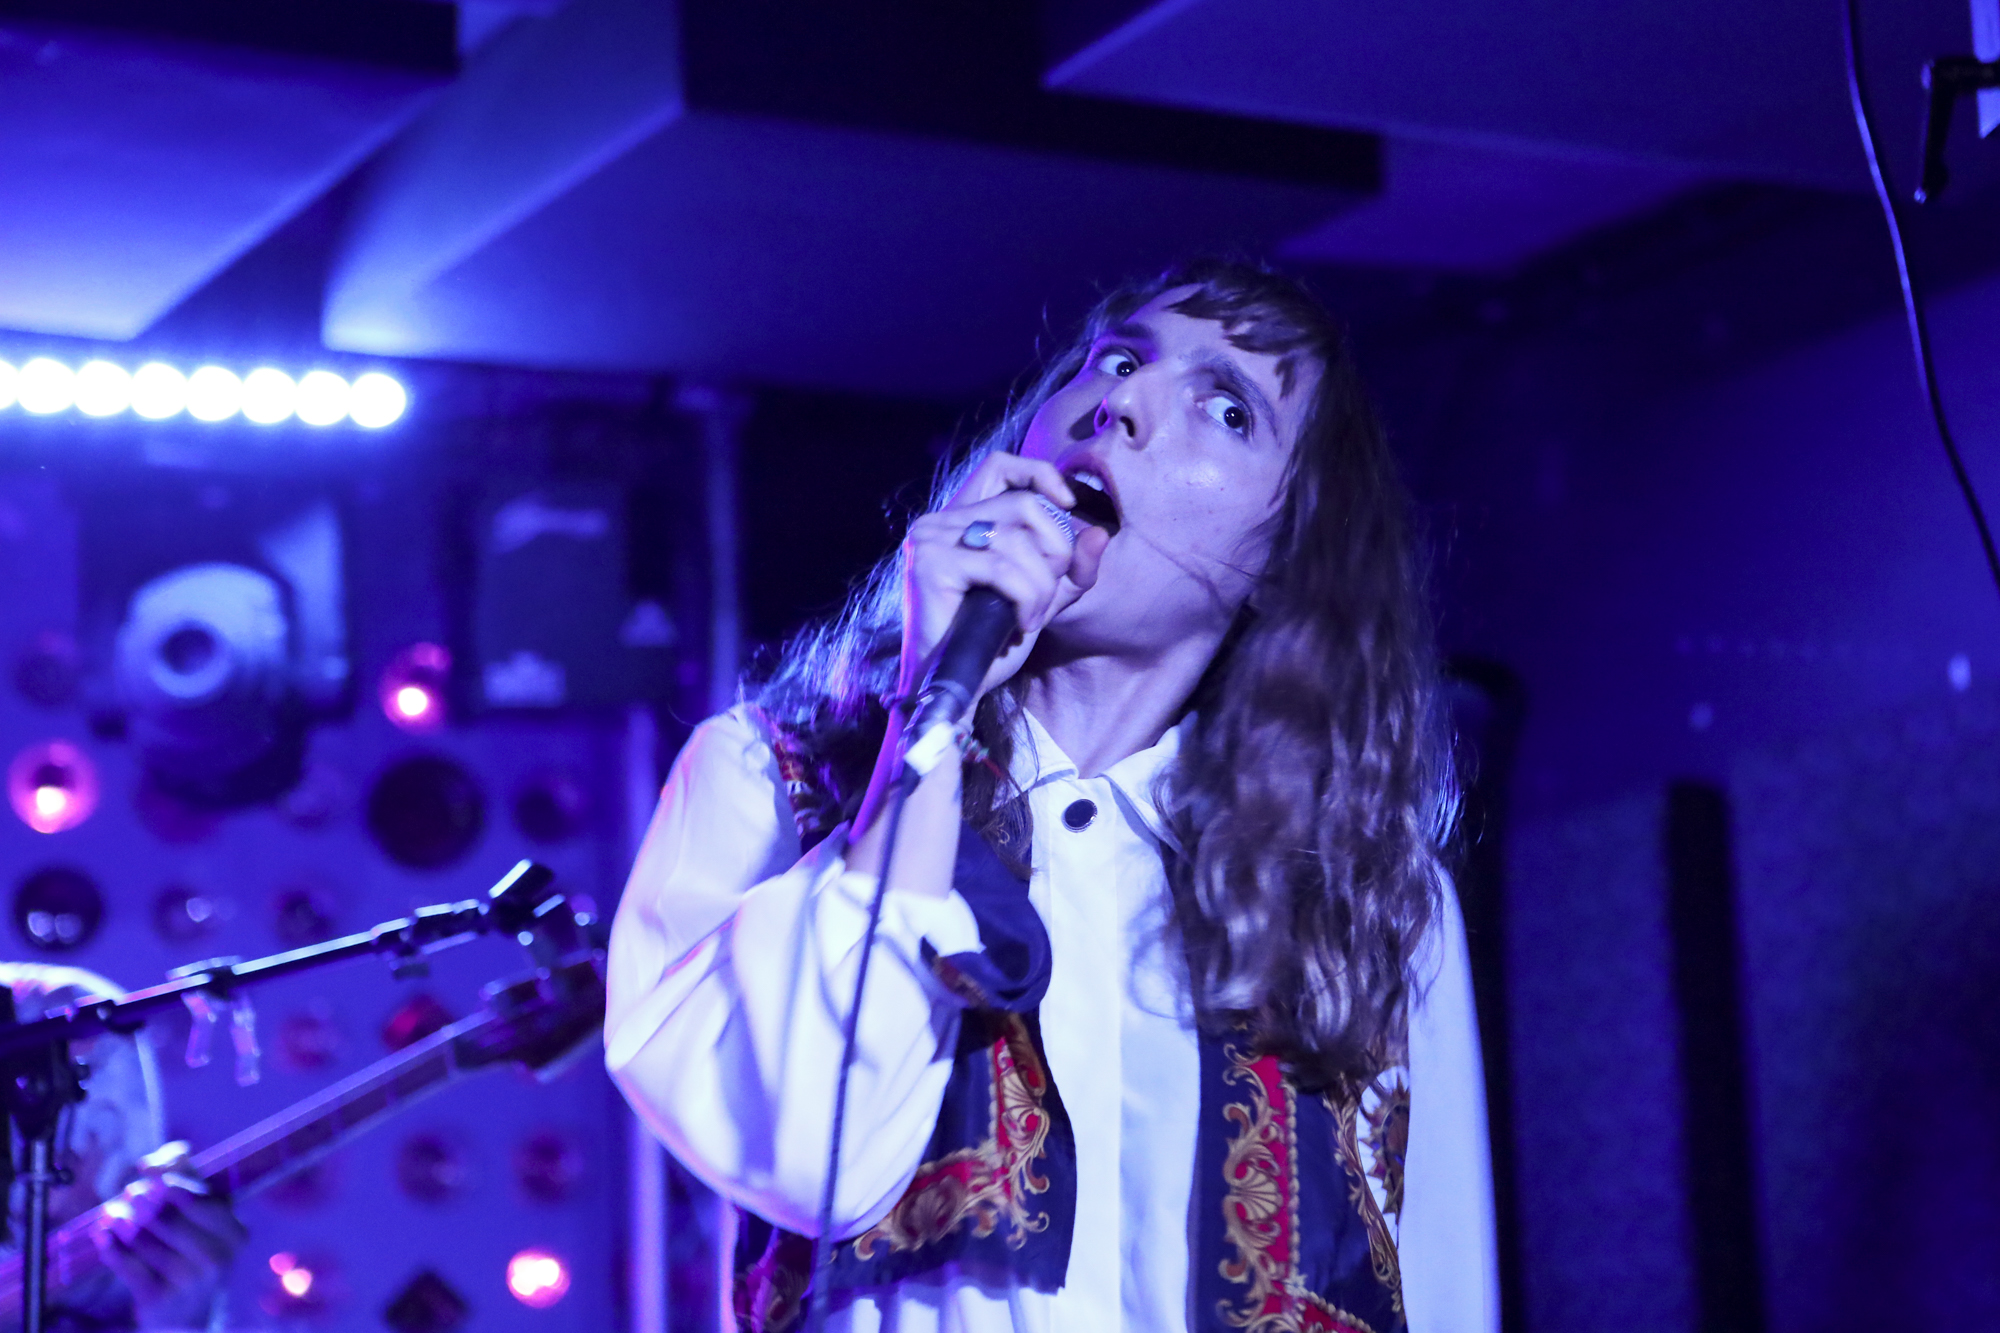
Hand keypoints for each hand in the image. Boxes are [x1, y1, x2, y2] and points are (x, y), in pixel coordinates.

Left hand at [92, 1143, 246, 1330]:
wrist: (189, 1314)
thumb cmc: (195, 1252)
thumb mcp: (202, 1214)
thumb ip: (184, 1174)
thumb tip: (151, 1162)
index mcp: (235, 1233)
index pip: (198, 1198)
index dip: (168, 1181)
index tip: (147, 1173)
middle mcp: (217, 1257)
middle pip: (165, 1216)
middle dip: (139, 1199)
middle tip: (128, 1194)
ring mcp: (188, 1281)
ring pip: (141, 1238)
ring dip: (120, 1221)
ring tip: (113, 1214)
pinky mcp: (158, 1298)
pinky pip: (125, 1263)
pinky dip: (109, 1245)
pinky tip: (104, 1235)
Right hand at [898, 453, 1109, 701]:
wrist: (951, 688)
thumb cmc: (988, 645)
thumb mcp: (1040, 599)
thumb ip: (1068, 570)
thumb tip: (1099, 534)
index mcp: (960, 520)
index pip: (1000, 466)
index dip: (1040, 475)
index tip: (1068, 504)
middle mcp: (939, 521)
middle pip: (1022, 503)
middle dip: (1054, 547)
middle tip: (1047, 590)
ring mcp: (930, 539)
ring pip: (1017, 538)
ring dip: (1040, 584)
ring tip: (1032, 617)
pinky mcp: (930, 563)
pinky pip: (1002, 567)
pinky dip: (1025, 596)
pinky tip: (1021, 623)